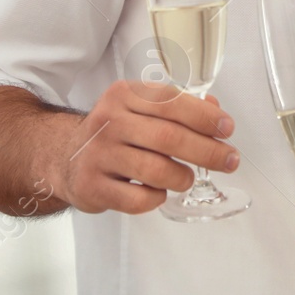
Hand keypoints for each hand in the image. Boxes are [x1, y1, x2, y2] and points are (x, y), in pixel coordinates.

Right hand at [51, 80, 240, 214]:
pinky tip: (158, 192)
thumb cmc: (115, 132)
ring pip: (156, 170)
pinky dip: (157, 198)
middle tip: (229, 160)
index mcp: (124, 95)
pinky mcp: (93, 187)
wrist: (65, 156)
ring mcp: (99, 154)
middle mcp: (109, 121)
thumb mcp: (140, 108)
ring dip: (182, 177)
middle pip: (169, 137)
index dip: (205, 116)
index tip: (227, 128)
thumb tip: (216, 109)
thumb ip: (178, 106)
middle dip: (208, 151)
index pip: (171, 101)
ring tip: (187, 178)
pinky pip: (138, 199)